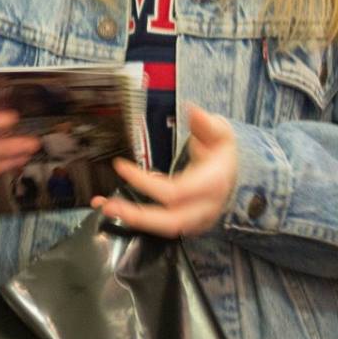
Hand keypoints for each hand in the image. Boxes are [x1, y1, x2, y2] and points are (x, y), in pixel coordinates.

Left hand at [93, 105, 238, 237]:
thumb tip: (192, 109)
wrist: (233, 175)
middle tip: (107, 205)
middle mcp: (205, 208)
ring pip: (164, 229)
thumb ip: (206, 122)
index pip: (175, 191)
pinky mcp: (186, 225)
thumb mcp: (219, 131)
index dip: (145, 182)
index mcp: (212, 185)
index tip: (120, 165)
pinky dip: (137, 221)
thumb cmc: (222, 151)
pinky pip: (160, 227)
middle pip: (171, 222)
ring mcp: (197, 220)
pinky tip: (116, 209)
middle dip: (137, 217)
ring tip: (104, 207)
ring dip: (132, 221)